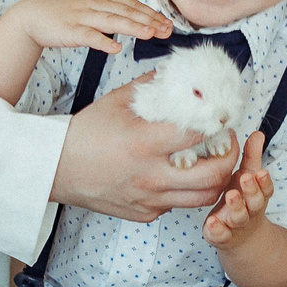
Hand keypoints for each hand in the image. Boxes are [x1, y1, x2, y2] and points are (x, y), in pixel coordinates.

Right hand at [14, 0, 172, 55]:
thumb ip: (111, 10)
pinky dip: (103, 41)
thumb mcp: (90, 4)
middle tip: (167, 29)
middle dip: (149, 20)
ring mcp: (83, 16)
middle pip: (126, 12)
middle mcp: (95, 4)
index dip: (150, 13)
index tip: (167, 22)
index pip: (131, 4)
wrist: (34, 13)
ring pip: (112, 21)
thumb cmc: (64, 11)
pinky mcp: (71, 30)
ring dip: (132, 27)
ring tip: (150, 34)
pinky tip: (115, 48)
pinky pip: (89, 36)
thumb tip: (135, 19)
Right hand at [52, 74, 244, 221]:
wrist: (56, 168)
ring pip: (203, 197)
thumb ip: (150, 87)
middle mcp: (151, 175)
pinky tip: (181, 175)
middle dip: (231, 157)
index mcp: (146, 143)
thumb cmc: (84, 134)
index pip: (200, 133)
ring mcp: (149, 199)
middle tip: (228, 142)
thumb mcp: (117, 101)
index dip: (218, 122)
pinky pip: (177, 205)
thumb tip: (177, 73)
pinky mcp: (144, 213)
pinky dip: (186, 191)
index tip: (222, 115)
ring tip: (213, 162)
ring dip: (216, 179)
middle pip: (214, 174)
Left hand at [202, 133, 273, 246]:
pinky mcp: (222, 236)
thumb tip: (258, 133)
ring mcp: (236, 224)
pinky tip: (212, 222)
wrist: (242, 237)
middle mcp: (249, 210)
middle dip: (252, 191)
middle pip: (255, 202)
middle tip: (245, 179)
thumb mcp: (248, 177)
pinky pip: (221, 235)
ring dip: (236, 207)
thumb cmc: (243, 200)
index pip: (265, 189)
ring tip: (230, 196)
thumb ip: (252, 157)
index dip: (264, 182)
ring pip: (239, 217)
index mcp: (256, 195)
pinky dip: (217, 230)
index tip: (261, 172)